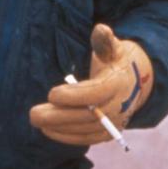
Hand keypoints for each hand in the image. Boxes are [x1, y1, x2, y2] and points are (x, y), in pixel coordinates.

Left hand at [29, 23, 153, 145]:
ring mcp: (115, 122)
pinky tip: (48, 130)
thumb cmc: (116, 61)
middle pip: (88, 116)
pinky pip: (87, 139)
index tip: (51, 94)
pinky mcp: (108, 133)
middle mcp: (120, 106)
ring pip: (85, 129)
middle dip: (59, 116)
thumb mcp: (114, 47)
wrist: (134, 83)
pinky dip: (67, 136)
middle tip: (34, 113)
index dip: (74, 96)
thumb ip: (105, 40)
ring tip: (37, 120)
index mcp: (120, 82)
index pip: (97, 93)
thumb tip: (101, 29)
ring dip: (59, 127)